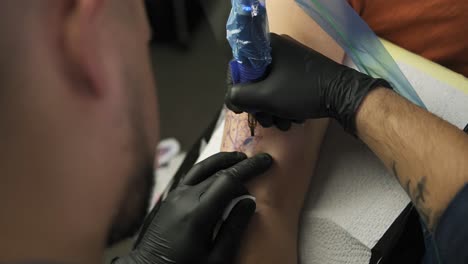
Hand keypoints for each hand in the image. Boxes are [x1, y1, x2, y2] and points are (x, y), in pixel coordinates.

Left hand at [115, 152, 272, 263]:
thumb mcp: (216, 259)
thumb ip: (234, 229)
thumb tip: (249, 201)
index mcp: (198, 213)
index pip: (228, 179)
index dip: (249, 169)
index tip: (267, 163)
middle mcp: (185, 198)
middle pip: (217, 171)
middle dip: (241, 164)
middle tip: (260, 160)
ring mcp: (175, 196)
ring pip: (201, 168)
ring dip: (223, 161)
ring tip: (240, 158)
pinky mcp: (169, 198)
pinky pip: (192, 176)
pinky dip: (208, 168)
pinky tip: (217, 172)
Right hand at [225, 33, 390, 133]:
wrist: (345, 96)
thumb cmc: (303, 92)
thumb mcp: (266, 96)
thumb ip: (240, 97)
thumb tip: (231, 100)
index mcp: (268, 46)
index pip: (240, 67)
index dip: (237, 90)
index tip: (241, 109)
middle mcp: (279, 50)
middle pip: (255, 81)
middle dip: (260, 107)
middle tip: (267, 121)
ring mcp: (293, 62)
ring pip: (270, 89)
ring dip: (274, 111)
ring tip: (284, 125)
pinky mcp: (303, 74)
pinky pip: (285, 90)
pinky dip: (286, 107)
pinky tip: (294, 119)